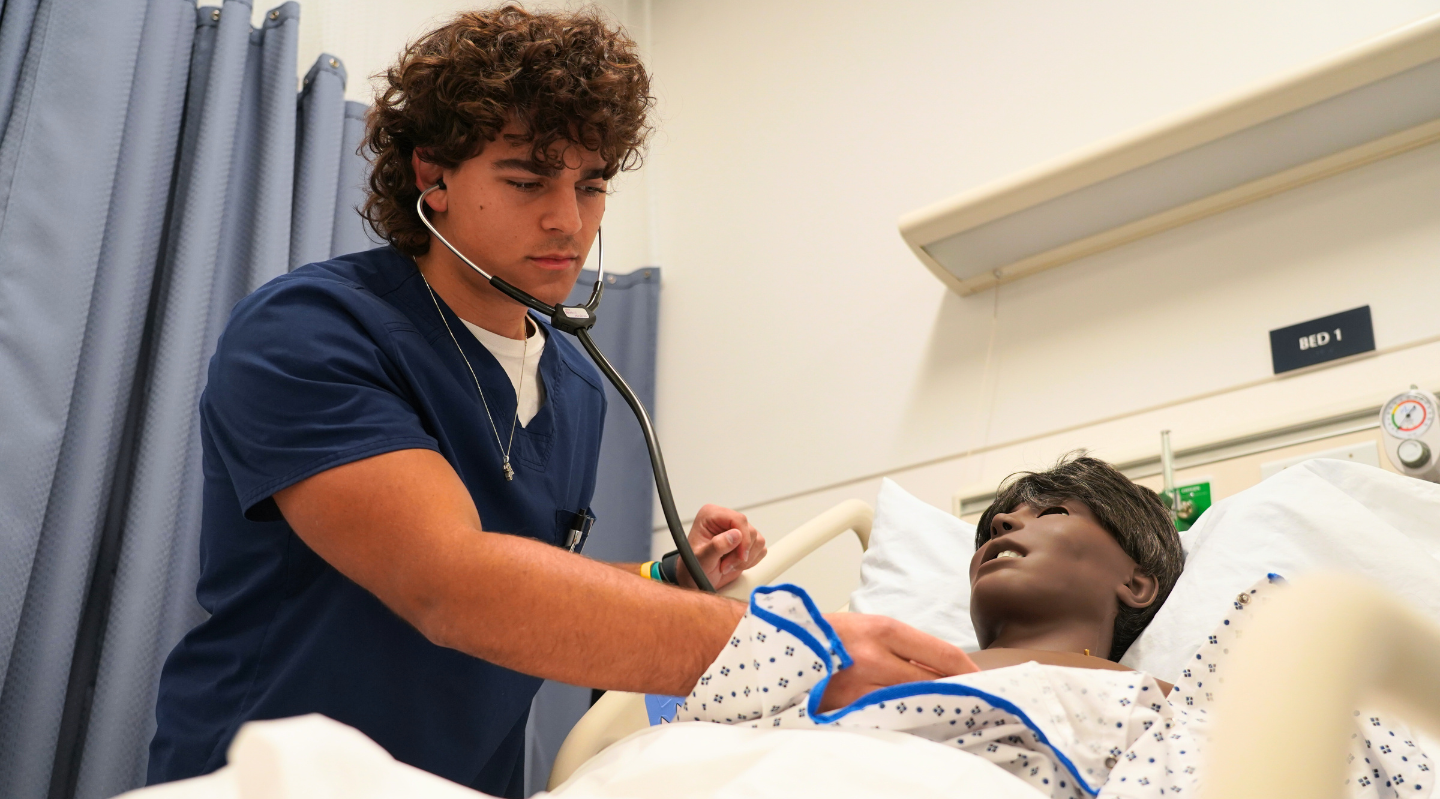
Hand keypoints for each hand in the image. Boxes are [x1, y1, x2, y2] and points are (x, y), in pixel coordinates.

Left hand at [675, 504, 766, 589]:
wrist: (697, 579)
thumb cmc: (693, 567)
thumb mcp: (701, 559)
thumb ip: (717, 546)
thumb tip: (736, 535)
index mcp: (711, 515)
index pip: (738, 519)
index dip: (743, 539)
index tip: (740, 556)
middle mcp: (725, 519)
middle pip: (750, 531)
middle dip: (741, 553)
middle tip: (725, 566)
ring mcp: (737, 530)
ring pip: (758, 540)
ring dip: (746, 559)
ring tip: (728, 566)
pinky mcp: (746, 542)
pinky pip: (761, 549)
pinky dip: (751, 561)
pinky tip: (736, 565)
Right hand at [818, 613, 977, 711]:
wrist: (780, 646)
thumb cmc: (825, 634)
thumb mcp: (867, 627)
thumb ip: (904, 645)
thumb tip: (945, 666)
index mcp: (882, 630)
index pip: (943, 654)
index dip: (968, 670)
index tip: (981, 678)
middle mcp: (873, 658)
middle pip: (932, 683)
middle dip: (954, 691)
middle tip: (970, 699)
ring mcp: (858, 687)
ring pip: (910, 703)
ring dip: (928, 706)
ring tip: (942, 710)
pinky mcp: (844, 709)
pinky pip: (884, 717)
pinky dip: (899, 717)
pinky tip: (908, 718)